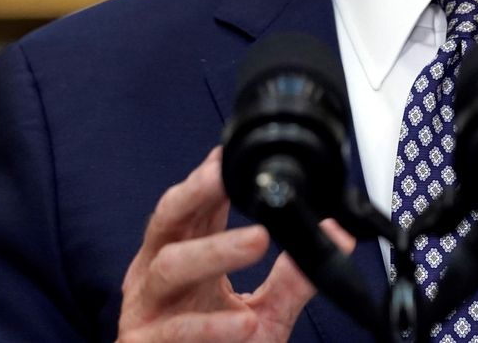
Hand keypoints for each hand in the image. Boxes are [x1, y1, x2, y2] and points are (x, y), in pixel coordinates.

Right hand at [117, 147, 337, 341]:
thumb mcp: (266, 313)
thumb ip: (294, 277)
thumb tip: (335, 235)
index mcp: (183, 254)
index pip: (194, 205)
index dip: (209, 177)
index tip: (230, 154)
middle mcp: (156, 273)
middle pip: (169, 218)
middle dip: (196, 192)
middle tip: (228, 175)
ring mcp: (146, 307)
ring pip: (170, 266)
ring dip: (214, 250)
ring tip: (257, 240)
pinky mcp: (143, 342)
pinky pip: (176, 330)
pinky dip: (212, 326)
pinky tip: (244, 323)